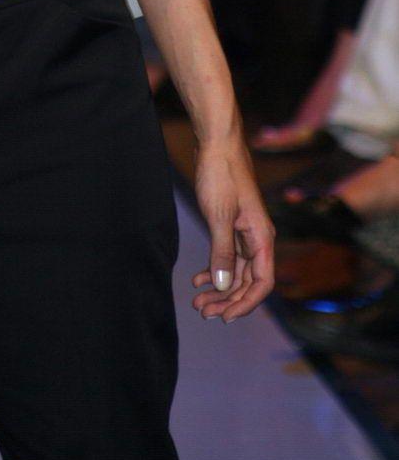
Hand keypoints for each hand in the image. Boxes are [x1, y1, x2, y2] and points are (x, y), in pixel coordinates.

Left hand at [191, 138, 275, 321]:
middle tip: (202, 311)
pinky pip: (226, 255)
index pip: (262, 283)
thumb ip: (222, 252)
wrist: (216, 142)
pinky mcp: (230, 224)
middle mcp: (257, 238)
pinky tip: (198, 279)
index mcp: (261, 238)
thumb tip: (224, 287)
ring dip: (218, 287)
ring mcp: (243, 232)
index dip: (245, 303)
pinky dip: (213, 269)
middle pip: (247, 280)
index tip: (224, 316)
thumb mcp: (219, 216)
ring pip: (235, 270)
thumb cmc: (221, 174)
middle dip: (226, 299)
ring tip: (197, 300)